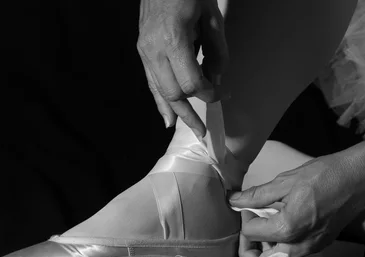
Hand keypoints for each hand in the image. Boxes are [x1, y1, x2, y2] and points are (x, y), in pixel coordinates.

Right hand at [137, 0, 228, 137]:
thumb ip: (217, 52)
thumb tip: (216, 79)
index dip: (209, 93)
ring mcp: (145, 51)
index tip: (223, 94)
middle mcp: (155, 50)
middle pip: (174, 93)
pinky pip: (151, 82)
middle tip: (204, 129)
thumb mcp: (212, 18)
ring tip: (190, 129)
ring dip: (176, 113)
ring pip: (160, 92)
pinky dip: (160, 102)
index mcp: (173, 40)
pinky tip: (168, 118)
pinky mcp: (142, 50)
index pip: (192, 82)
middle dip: (191, 113)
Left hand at [229, 154, 364, 256]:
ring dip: (266, 244)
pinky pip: (293, 252)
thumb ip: (257, 195)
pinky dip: (282, 242)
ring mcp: (311, 249)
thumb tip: (233, 200)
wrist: (358, 178)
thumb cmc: (323, 176)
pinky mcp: (320, 246)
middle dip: (251, 243)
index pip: (250, 234)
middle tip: (252, 219)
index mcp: (287, 229)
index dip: (245, 217)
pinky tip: (284, 222)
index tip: (250, 203)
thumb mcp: (285, 181)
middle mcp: (298, 246)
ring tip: (267, 219)